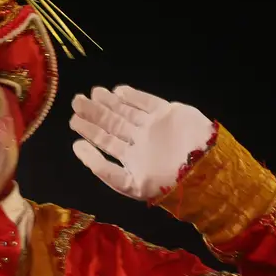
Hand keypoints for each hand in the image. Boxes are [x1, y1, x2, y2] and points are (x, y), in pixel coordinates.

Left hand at [70, 86, 213, 200]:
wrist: (201, 171)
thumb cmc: (165, 184)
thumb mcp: (129, 185)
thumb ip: (103, 168)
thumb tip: (77, 148)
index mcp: (131, 158)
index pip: (106, 140)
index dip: (89, 130)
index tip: (74, 119)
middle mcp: (140, 141)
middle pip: (113, 123)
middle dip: (94, 112)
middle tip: (77, 100)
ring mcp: (154, 126)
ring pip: (126, 110)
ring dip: (109, 102)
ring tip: (94, 93)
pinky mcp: (168, 113)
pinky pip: (146, 102)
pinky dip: (132, 96)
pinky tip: (117, 91)